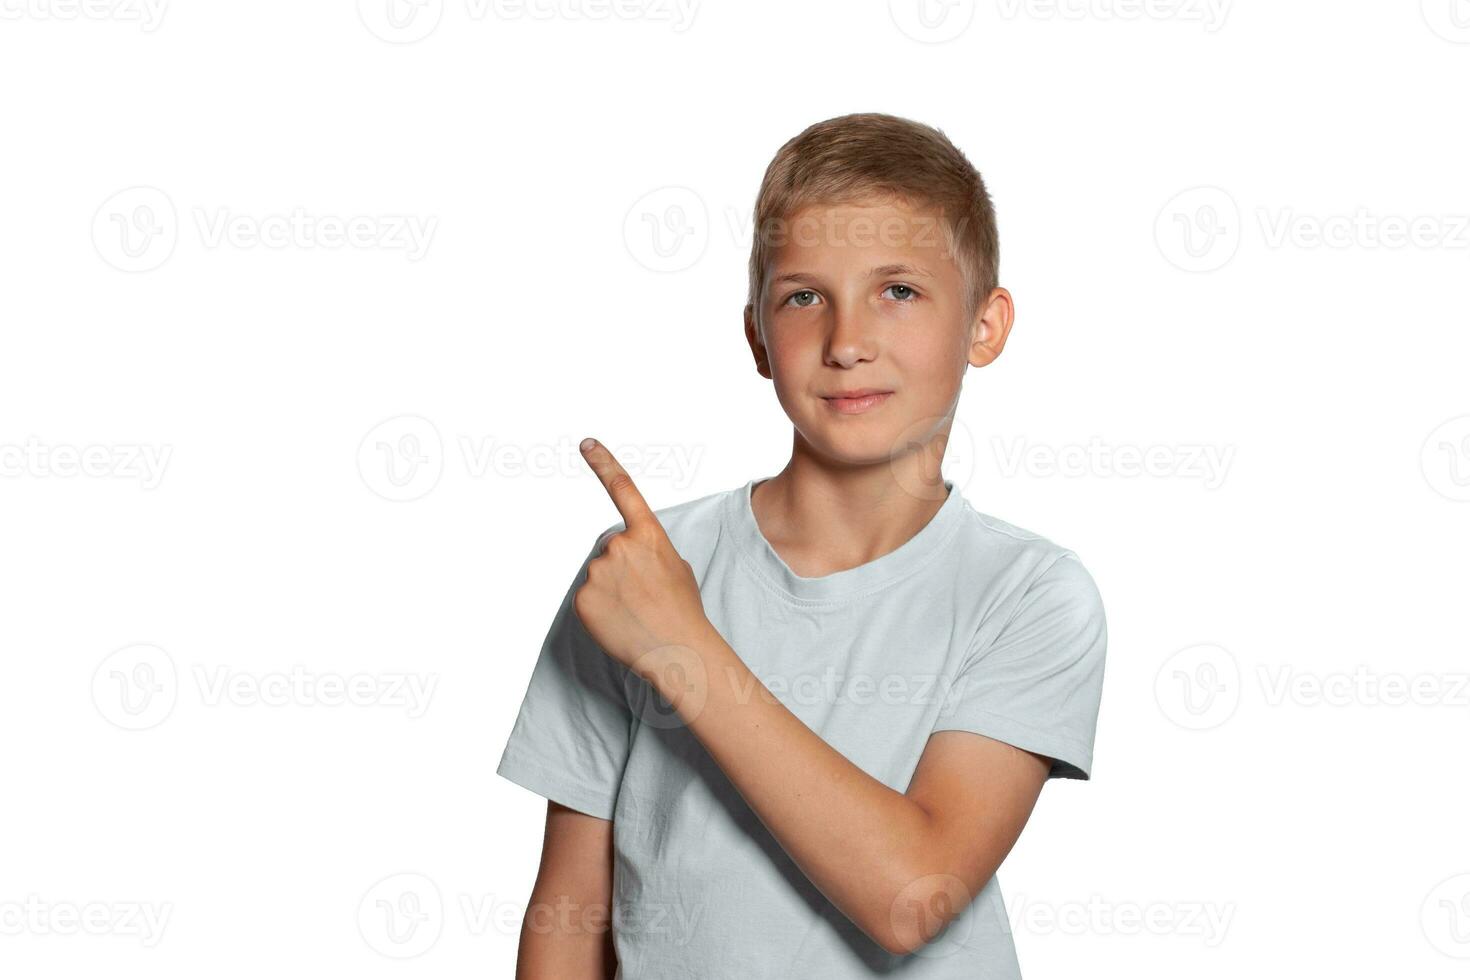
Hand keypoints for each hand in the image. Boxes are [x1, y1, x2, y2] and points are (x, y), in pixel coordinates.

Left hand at [574, 438, 712, 675]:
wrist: (677, 650)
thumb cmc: (682, 610)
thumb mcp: (676, 567)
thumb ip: (649, 550)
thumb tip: (628, 555)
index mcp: (647, 534)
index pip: (623, 489)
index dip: (603, 464)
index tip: (586, 444)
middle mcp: (619, 546)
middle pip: (612, 550)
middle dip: (624, 569)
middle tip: (645, 595)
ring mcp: (598, 571)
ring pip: (600, 576)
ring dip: (613, 591)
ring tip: (636, 612)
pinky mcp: (582, 598)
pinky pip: (588, 599)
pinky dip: (600, 610)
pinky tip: (620, 623)